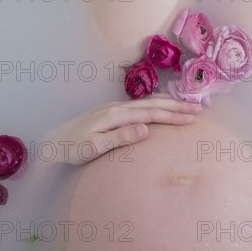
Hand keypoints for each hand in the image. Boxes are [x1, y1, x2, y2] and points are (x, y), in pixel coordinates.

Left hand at [44, 96, 201, 164]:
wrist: (53, 141)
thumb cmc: (72, 149)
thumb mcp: (93, 148)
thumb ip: (119, 138)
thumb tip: (146, 128)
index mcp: (116, 115)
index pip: (150, 114)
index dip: (172, 115)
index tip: (192, 117)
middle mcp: (118, 107)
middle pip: (153, 104)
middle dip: (176, 105)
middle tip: (198, 108)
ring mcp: (115, 107)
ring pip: (148, 102)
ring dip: (168, 103)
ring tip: (187, 105)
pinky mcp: (112, 111)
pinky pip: (141, 104)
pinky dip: (156, 103)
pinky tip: (161, 105)